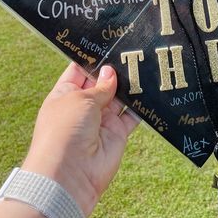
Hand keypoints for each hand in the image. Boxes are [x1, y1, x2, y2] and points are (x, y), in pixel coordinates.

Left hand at [22, 63, 137, 216]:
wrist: (70, 176)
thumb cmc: (65, 131)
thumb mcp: (80, 100)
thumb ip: (100, 86)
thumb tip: (111, 72)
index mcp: (66, 94)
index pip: (80, 70)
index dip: (93, 58)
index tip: (109, 41)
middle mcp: (83, 106)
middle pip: (102, 82)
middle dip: (115, 69)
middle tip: (133, 48)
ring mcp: (101, 120)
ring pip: (119, 97)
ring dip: (129, 84)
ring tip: (144, 62)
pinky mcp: (118, 134)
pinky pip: (132, 116)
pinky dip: (141, 105)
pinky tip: (152, 88)